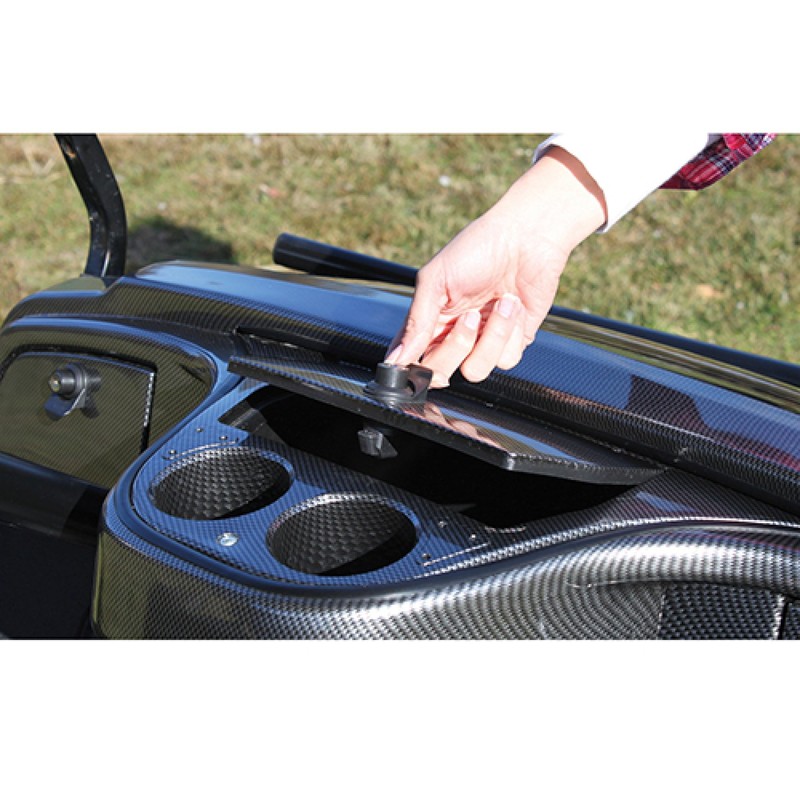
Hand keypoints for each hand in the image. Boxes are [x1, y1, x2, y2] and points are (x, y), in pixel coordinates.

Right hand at [385, 147, 606, 387]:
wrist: (527, 236)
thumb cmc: (478, 248)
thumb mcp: (436, 280)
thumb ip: (416, 322)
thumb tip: (397, 358)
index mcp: (430, 320)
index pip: (412, 359)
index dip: (412, 367)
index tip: (419, 361)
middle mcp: (454, 335)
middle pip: (442, 372)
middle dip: (458, 345)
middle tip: (470, 315)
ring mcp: (484, 341)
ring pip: (476, 371)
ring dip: (492, 335)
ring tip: (501, 302)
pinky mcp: (513, 342)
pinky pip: (507, 360)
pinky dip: (512, 332)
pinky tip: (515, 306)